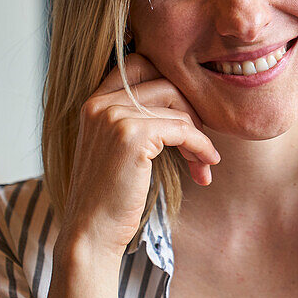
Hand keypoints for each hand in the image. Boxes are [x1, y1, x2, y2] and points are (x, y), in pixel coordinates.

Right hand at [61, 54, 219, 254]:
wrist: (90, 233)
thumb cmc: (111, 196)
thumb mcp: (118, 148)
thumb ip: (138, 119)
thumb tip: (184, 98)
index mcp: (94, 101)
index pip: (141, 64)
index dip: (172, 85)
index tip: (188, 117)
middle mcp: (100, 102)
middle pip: (166, 83)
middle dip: (192, 111)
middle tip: (200, 144)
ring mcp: (114, 116)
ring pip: (178, 107)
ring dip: (199, 135)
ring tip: (203, 163)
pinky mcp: (132, 135)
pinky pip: (184, 130)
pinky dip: (201, 147)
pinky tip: (206, 166)